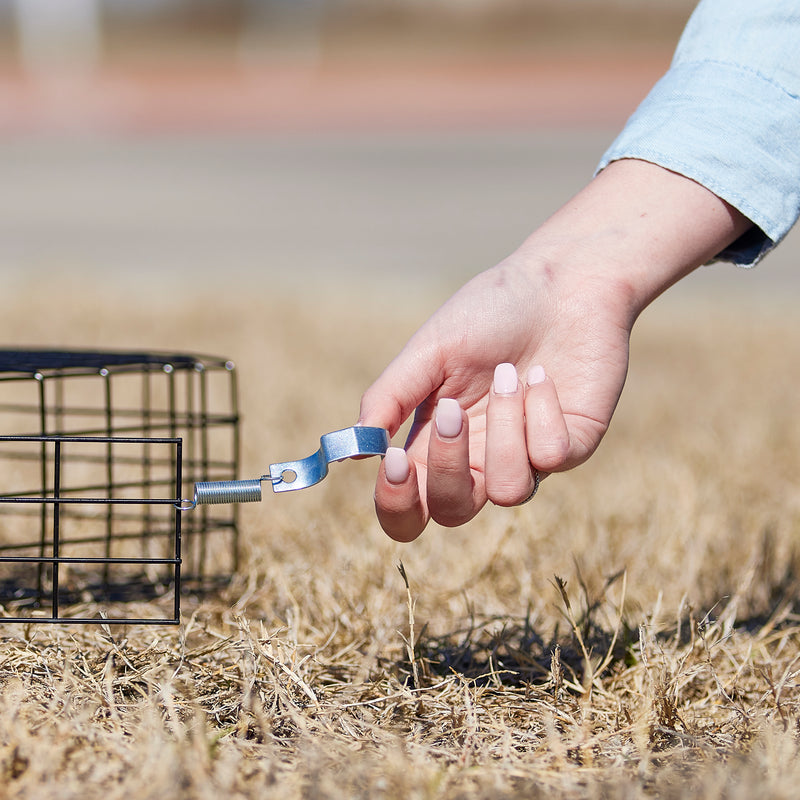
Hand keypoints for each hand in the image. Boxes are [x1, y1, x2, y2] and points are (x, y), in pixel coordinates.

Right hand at [358, 160, 750, 540]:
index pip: (408, 505)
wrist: (563, 282)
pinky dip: (541, 410)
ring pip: (507, 491)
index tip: (396, 461)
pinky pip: (551, 456)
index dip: (397, 501)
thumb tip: (353, 450)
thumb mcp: (430, 349)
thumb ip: (390, 397)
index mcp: (436, 441)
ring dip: (503, 428)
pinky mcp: (571, 447)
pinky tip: (541, 375)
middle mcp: (480, 460)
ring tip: (507, 373)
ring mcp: (528, 458)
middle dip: (447, 467)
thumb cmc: (491, 312)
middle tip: (451, 409)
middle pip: (451, 513)